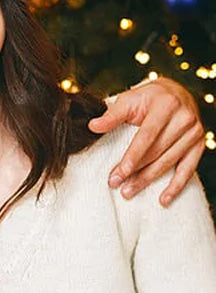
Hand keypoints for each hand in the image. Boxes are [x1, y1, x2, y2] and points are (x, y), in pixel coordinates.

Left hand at [88, 77, 204, 205]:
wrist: (174, 93)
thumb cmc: (146, 98)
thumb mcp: (128, 100)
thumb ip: (112, 114)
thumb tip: (93, 126)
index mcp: (165, 105)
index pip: (147, 135)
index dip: (133, 155)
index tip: (120, 172)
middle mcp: (184, 118)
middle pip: (157, 151)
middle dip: (136, 171)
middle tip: (116, 184)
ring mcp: (194, 132)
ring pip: (169, 162)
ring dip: (148, 180)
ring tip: (129, 191)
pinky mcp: (199, 144)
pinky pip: (188, 169)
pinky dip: (176, 186)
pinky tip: (163, 199)